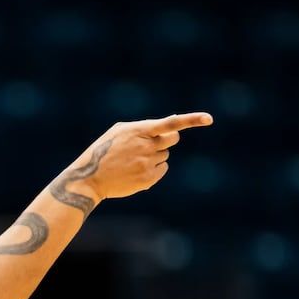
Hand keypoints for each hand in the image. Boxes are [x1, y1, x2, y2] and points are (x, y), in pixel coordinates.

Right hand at [72, 112, 213, 202]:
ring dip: (154, 156)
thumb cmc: (102, 152)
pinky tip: (136, 172)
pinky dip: (154, 170)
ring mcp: (147, 163)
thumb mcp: (118, 133)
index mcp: (138, 131)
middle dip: (166, 141)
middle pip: (173, 140)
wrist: (88, 178)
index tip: (209, 119)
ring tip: (133, 162)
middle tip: (150, 146)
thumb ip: (143, 127)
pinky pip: (163, 169)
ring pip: (165, 155)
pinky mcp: (147, 179)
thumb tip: (171, 125)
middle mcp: (145, 146)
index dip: (192, 119)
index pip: (170, 123)